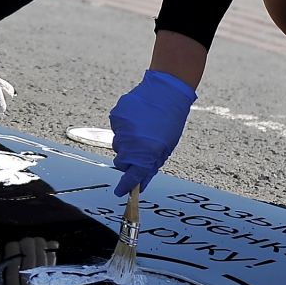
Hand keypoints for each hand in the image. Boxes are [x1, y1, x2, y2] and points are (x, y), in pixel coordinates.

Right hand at [109, 69, 195, 196]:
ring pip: (118, 143)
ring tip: (141, 128)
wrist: (165, 91)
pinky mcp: (116, 116)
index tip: (120, 192)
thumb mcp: (166, 147)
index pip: (131, 176)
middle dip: (128, 159)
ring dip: (127, 141)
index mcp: (147, 153)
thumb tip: (141, 184)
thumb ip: (151, 166)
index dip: (125, 186)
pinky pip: (116, 128)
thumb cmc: (169, 121)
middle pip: (121, 160)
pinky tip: (136, 118)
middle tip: (139, 150)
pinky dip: (124, 127)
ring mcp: (122, 129)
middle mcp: (132, 143)